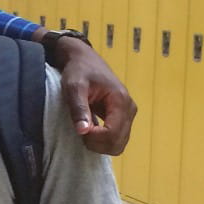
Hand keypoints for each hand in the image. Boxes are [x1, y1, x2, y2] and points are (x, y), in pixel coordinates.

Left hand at [54, 37, 136, 155]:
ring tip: (84, 129)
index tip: (80, 130)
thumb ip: (78, 108)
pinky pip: (116, 138)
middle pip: (119, 143)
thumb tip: (83, 131)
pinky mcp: (122, 117)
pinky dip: (102, 141)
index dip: (95, 138)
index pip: (113, 133)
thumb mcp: (73, 86)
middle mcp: (129, 109)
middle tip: (80, 131)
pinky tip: (89, 130)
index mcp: (121, 101)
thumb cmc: (78, 70)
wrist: (84, 59)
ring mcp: (128, 114)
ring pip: (119, 144)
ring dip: (99, 144)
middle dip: (97, 144)